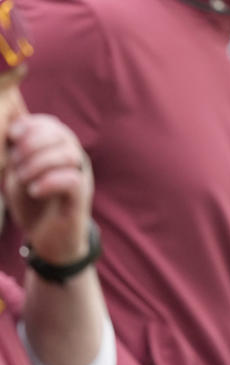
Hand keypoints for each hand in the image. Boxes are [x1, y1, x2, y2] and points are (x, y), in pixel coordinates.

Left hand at [2, 114, 92, 263]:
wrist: (49, 240)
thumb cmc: (34, 205)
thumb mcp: (19, 175)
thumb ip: (18, 154)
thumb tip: (13, 129)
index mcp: (60, 151)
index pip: (52, 125)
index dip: (33, 126)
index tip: (12, 136)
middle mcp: (75, 160)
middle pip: (62, 135)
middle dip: (33, 144)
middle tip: (16, 163)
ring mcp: (81, 177)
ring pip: (68, 154)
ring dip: (39, 163)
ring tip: (24, 179)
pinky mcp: (81, 198)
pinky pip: (72, 180)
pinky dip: (49, 182)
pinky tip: (35, 190)